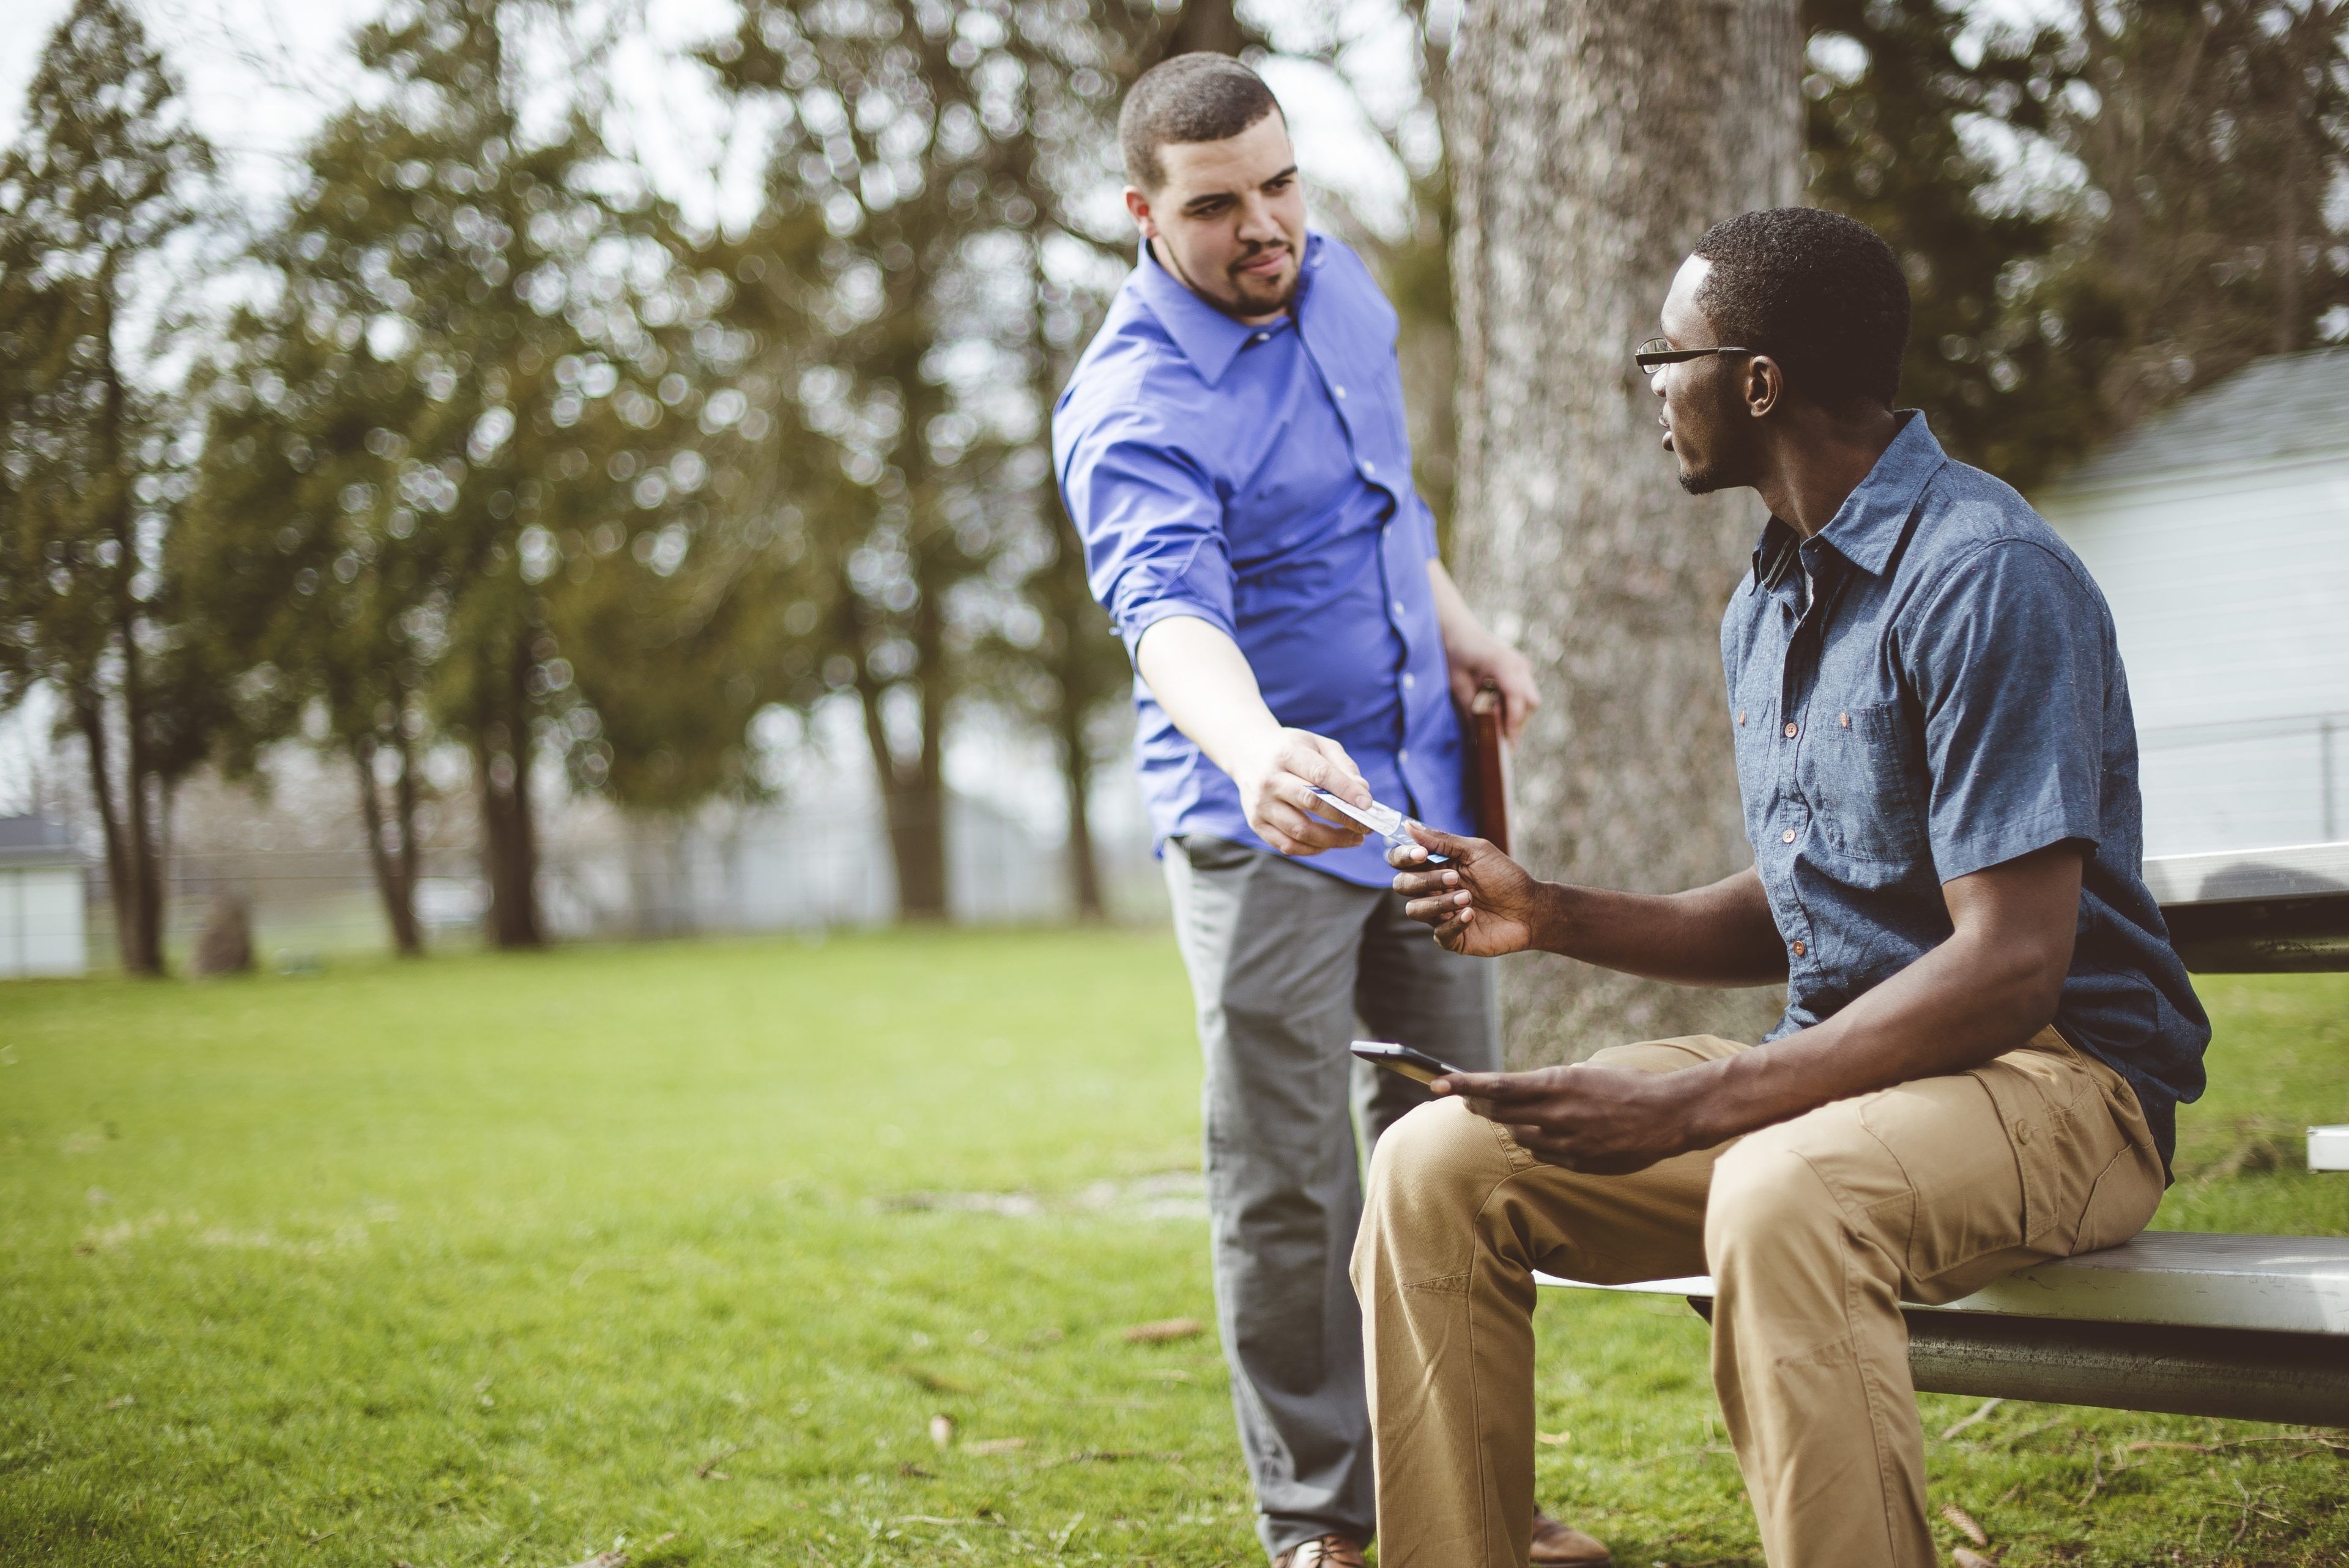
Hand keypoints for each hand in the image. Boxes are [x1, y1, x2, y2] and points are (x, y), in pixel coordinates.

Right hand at [1236, 727, 1371, 855]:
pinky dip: (1312, 849)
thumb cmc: (1290, 749)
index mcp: (1286, 754)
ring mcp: (1260, 804)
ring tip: (1354, 838)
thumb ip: (1341, 765)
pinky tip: (1329, 843)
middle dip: (1344, 818)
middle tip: (1367, 827)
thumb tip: (1362, 791)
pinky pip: (1287, 846)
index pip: (1320, 774)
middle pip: (1311, 803)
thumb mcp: (1316, 744)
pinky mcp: (1256, 824)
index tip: (1368, 804)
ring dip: (1332, 839)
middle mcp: (1270, 780)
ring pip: (1300, 831)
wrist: (1246, 753)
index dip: (1347, 791)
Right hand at [1388, 822, 1542, 955]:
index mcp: (1435, 867)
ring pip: (1415, 910)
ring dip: (1439, 902)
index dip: (1403, 857)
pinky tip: (1472, 914)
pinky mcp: (1452, 938)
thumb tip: (1408, 826)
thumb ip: (1441, 841)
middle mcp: (1433, 890)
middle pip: (1401, 885)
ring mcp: (1440, 915)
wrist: (1531, 908)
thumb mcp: (1476, 851)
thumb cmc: (1506, 877)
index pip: (1401, 861)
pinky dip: (1454, 923)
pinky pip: (1438, 934)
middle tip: (1456, 878)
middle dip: (1424, 880)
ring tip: (1468, 898)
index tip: (1421, 854)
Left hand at [1431, 1061, 1714, 1174]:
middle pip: (1501, 1113)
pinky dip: (1539, 1142)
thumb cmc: (1624, 1087)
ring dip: (1513, 1124)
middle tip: (1464, 1097)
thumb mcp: (1581, 1075)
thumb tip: (1511, 1093)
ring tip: (1517, 1112)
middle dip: (1479, 1104)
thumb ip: (1546, 1088)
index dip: (1466, 1085)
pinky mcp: (1579, 1163)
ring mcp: (1568, 1142)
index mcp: (1558, 1085)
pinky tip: (1548, 1133)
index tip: (1438, 1083)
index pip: (1499, 1086)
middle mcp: (1558, 1114)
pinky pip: (1544, 1154)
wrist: (1667, 1115)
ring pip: (1521, 1136)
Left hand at [1446, 636, 1540, 741]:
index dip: (1513, 723)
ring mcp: (1522, 664)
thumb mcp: (1457, 683)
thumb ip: (1471, 709)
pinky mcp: (1520, 668)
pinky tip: (1498, 711)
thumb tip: (1481, 739)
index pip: (1517, 698)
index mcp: (1503, 663)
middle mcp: (1518, 663)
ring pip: (1530, 699)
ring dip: (1517, 715)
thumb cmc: (1454, 653)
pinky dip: (1515, 705)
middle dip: (1518, 723)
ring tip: (1497, 726)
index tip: (1506, 744)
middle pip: (1530, 702)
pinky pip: (1525, 692)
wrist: (1456, 629)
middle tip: (1502, 741)